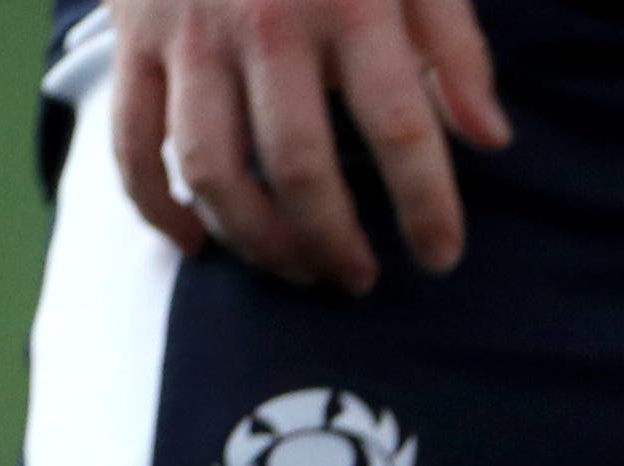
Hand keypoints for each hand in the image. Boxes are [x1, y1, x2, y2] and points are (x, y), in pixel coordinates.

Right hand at [116, 0, 511, 292]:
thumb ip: (454, 47)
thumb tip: (490, 139)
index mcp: (349, 8)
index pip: (400, 132)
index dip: (427, 208)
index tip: (441, 256)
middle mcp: (265, 28)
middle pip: (299, 168)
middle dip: (334, 242)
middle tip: (360, 280)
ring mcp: (190, 37)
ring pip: (212, 169)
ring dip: (256, 240)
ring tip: (296, 271)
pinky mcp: (134, 39)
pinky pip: (133, 141)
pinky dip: (156, 206)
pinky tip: (193, 244)